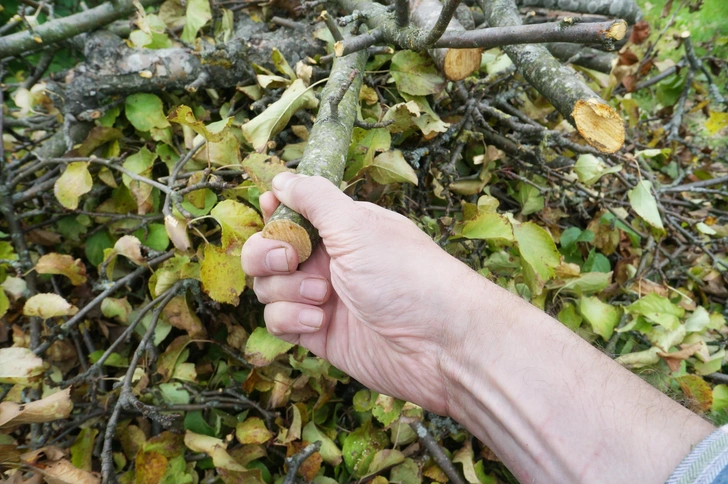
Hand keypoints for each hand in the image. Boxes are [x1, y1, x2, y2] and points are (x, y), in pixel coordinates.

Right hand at [241, 173, 482, 414]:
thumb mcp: (358, 226)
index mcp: (341, 229)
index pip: (292, 213)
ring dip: (287, 290)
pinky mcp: (318, 333)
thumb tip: (282, 178)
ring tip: (324, 298)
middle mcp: (329, 261)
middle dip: (269, 253)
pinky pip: (278, 321)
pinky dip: (291, 319)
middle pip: (269, 250)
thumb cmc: (406, 275)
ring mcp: (322, 298)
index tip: (273, 211)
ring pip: (269, 286)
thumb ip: (315, 199)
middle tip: (290, 260)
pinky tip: (320, 322)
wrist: (439, 344)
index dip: (276, 213)